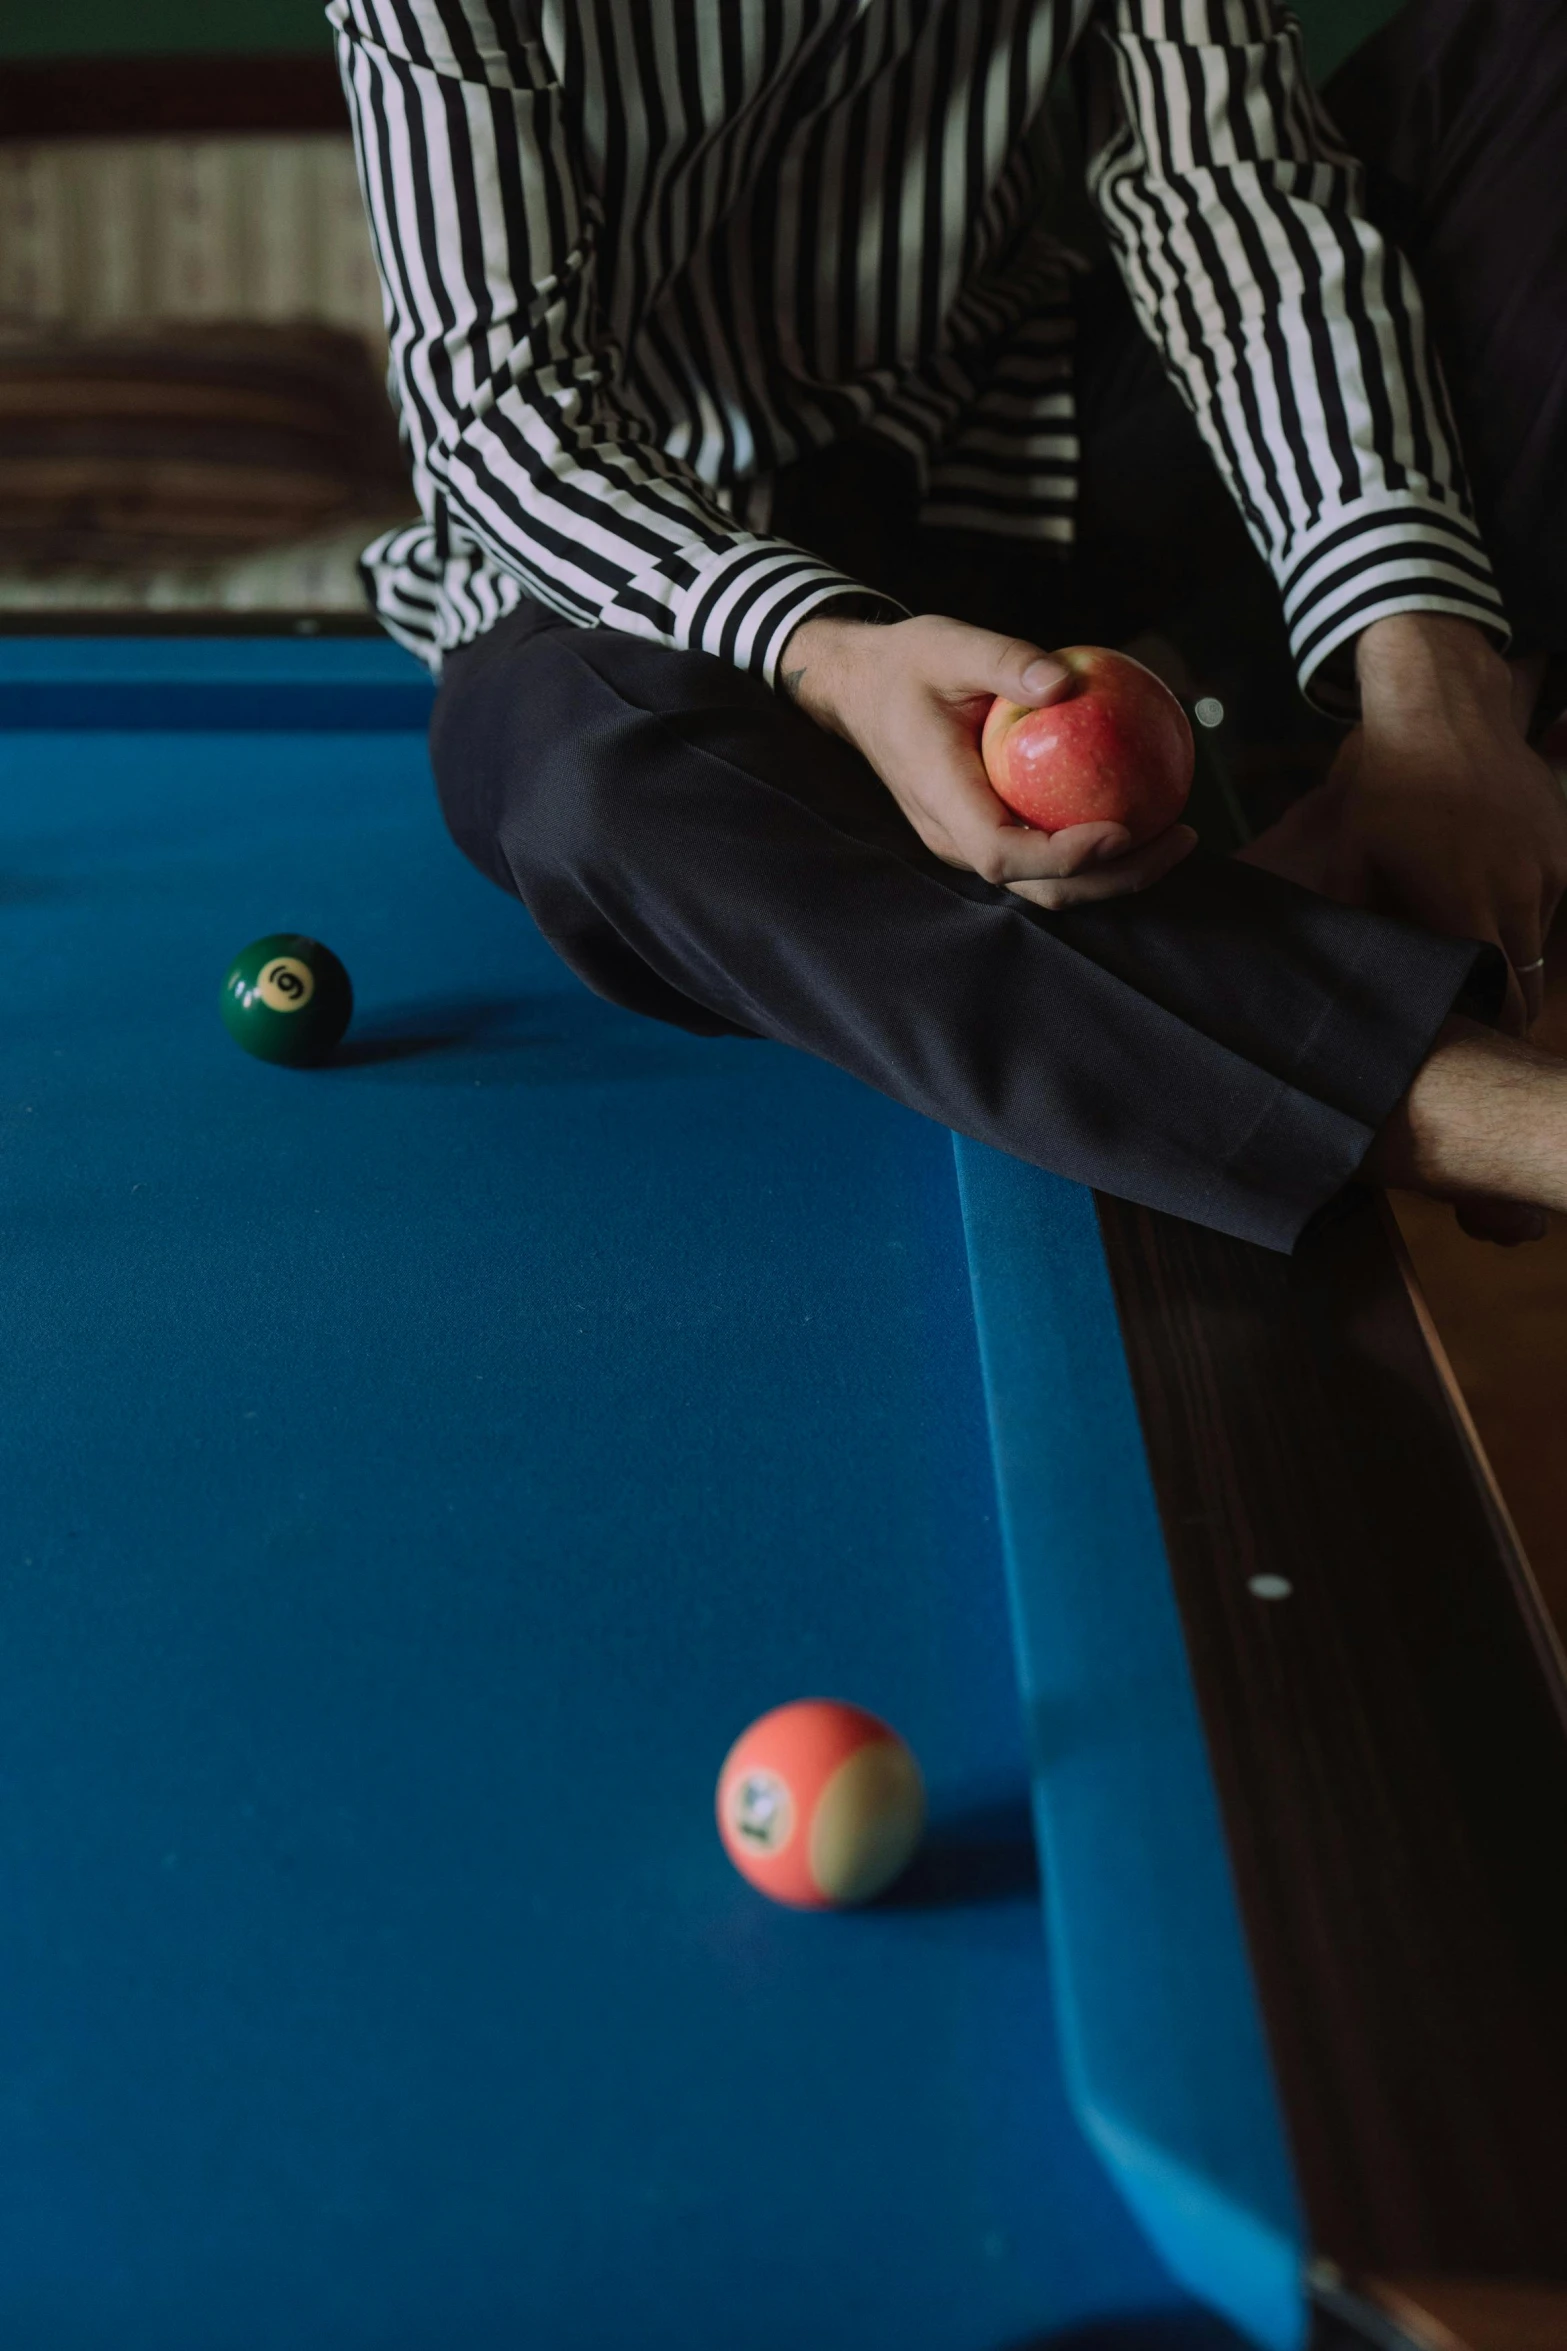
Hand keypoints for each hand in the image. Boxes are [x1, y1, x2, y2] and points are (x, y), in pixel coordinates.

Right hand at [778, 612, 1195, 909]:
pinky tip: (1146, 813)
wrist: (862, 689)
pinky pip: (1046, 855)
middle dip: (1116, 878)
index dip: (1064, 857)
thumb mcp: (949, 644)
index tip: (1123, 830)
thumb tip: (1067, 680)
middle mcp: (954, 836)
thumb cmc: (906, 665)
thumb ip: (1005, 660)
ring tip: (1176, 836)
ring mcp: (970, 842)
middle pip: (1040, 887)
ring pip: (1047, 884)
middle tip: (1181, 837)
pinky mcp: (988, 832)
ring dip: (1115, 872)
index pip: (1003, 853)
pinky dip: (1097, 849)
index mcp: (942, 798)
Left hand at [1246, 617, 1566, 1033]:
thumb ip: (1358, 920)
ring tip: (1483, 963)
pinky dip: (1528, 912)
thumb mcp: (1355, 859)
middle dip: (1509, 1006)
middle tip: (1480, 1020)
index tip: (1472, 1038)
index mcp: (1465, 906)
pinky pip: (1552, 898)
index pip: (1496, 993)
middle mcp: (1517, 892)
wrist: (1442, 712)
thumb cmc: (1388, 789)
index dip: (1490, 1024)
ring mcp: (1547, 865)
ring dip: (1516, 955)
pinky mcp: (1562, 840)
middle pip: (1527, 979)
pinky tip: (1493, 905)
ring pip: (1538, 939)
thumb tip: (1348, 972)